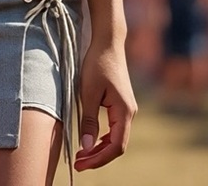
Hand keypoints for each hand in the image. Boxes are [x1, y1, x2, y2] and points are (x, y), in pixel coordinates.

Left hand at [74, 37, 136, 170]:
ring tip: (81, 155)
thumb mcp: (88, 92)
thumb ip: (88, 121)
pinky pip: (115, 128)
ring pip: (116, 137)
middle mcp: (129, 112)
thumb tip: (86, 147)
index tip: (81, 164)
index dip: (98, 159)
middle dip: (98, 157)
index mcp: (124, 112)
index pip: (116, 147)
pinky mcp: (121, 103)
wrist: (108, 43)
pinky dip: (103, 138)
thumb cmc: (97, 64)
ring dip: (99, 148)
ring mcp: (127, 108)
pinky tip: (91, 141)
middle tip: (78, 163)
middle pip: (117, 145)